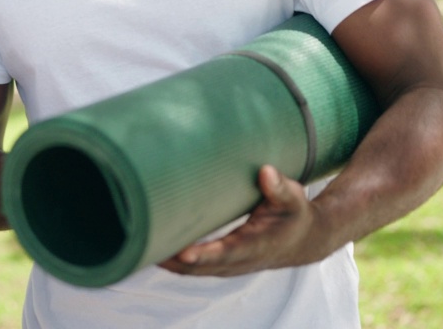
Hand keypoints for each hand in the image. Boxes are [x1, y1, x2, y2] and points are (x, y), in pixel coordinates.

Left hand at [157, 165, 327, 276]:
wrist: (303, 240)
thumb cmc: (294, 214)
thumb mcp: (294, 199)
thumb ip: (280, 187)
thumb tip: (266, 172)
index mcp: (256, 245)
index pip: (226, 252)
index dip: (205, 254)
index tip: (184, 251)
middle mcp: (239, 260)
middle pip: (200, 266)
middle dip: (173, 259)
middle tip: (145, 243)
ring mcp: (228, 265)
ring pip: (192, 270)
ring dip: (168, 262)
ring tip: (138, 246)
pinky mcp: (221, 263)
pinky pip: (192, 267)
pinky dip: (173, 262)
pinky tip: (151, 248)